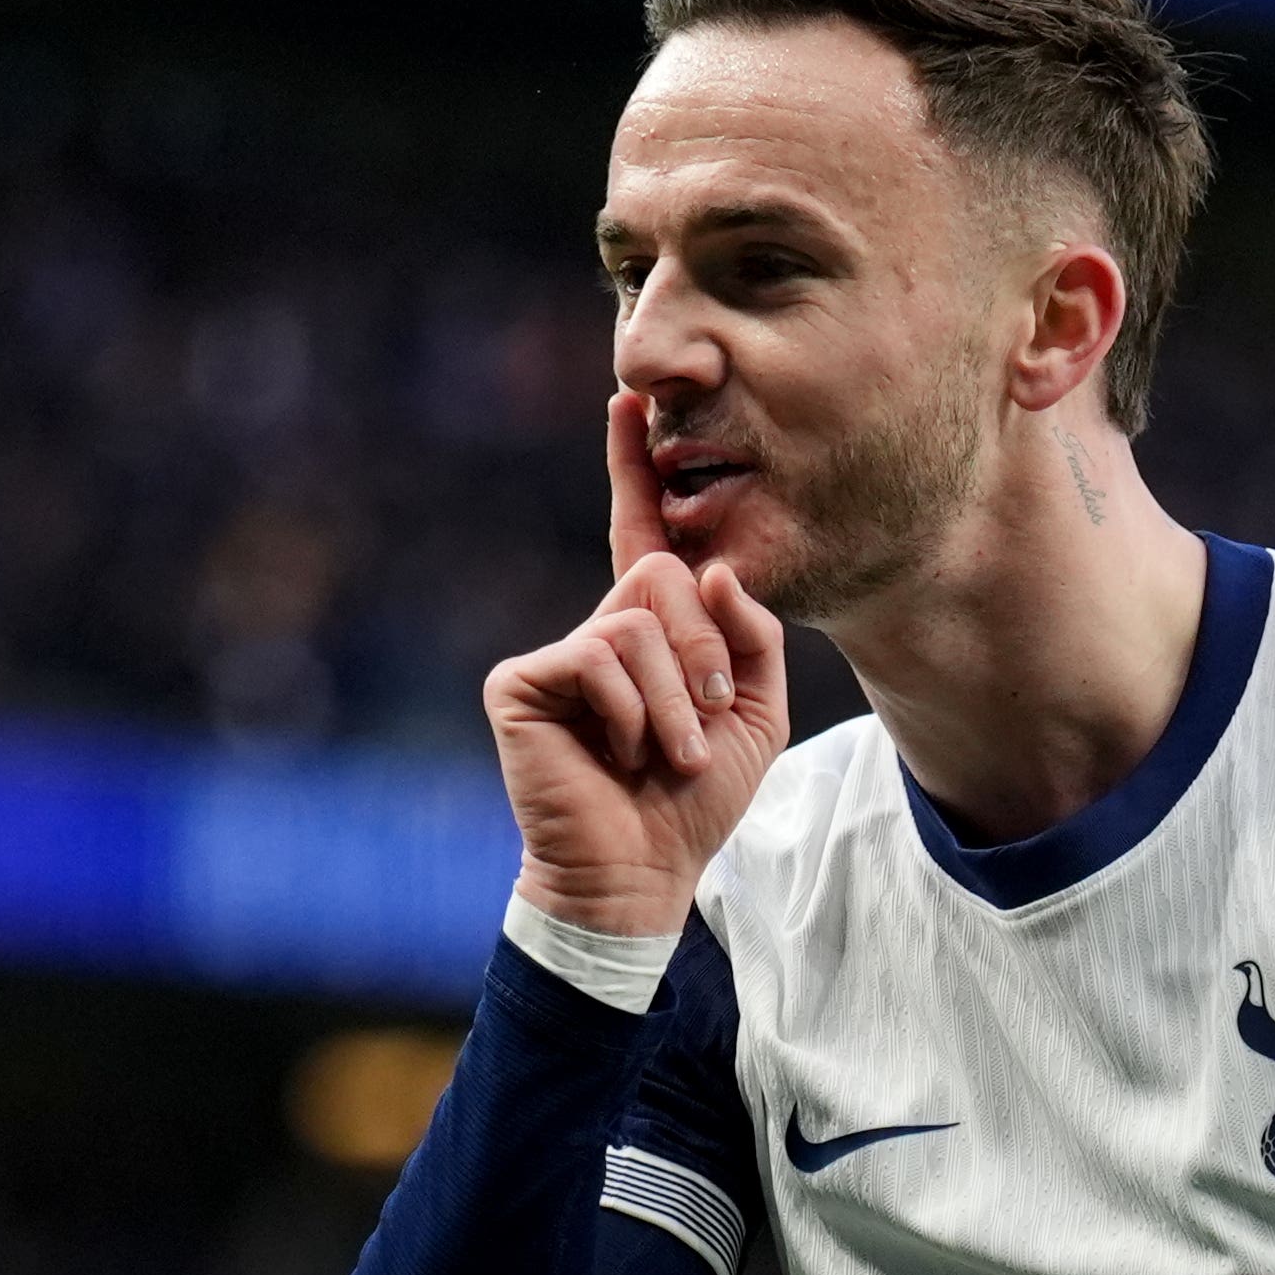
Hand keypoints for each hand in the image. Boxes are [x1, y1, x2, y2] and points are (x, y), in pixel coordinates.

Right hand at [483, 391, 791, 940]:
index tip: (626, 401)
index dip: (633, 470)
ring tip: (667, 756)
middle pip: (658, 575)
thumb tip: (711, 569)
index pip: (642, 533)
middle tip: (704, 722)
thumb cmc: (693, 800)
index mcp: (650, 630)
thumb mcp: (755, 712)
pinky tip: (618, 758)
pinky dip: (629, 716)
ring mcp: (556, 655)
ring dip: (673, 704)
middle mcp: (599, 630)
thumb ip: (749, 635)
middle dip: (701, 654)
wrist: (642, 873)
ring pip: (634, 624)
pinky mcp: (519, 683)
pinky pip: (596, 660)